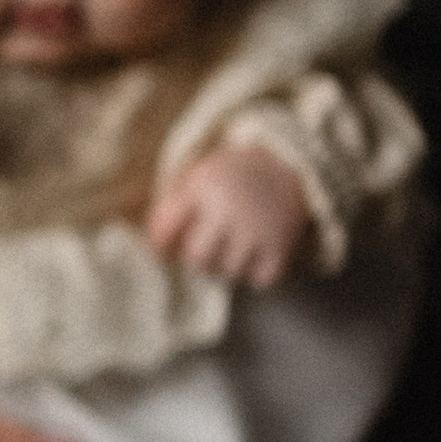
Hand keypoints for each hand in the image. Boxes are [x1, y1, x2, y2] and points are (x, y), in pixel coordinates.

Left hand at [147, 139, 314, 287]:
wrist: (285, 162)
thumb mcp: (196, 180)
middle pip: (197, 257)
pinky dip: (255, 274)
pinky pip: (261, 279)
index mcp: (204, 188)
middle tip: (204, 244)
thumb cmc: (228, 179)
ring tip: (229, 248)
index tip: (168, 241)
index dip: (162, 241)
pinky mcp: (281, 244)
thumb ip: (170, 210)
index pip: (165, 230)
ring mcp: (258, 229)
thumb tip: (156, 247)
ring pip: (228, 271)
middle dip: (195, 256)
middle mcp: (231, 209)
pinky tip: (252, 257)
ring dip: (224, 266)